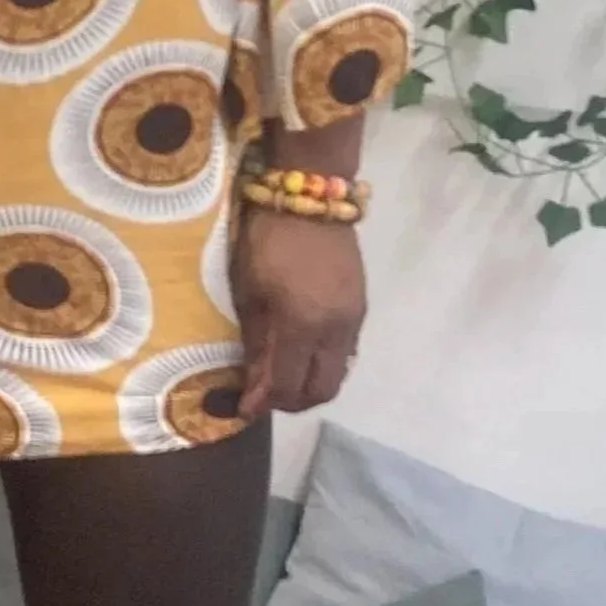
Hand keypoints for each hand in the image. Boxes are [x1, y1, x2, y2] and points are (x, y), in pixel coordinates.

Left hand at [235, 210, 366, 417]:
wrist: (312, 196)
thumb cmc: (267, 239)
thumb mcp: (248, 289)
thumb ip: (255, 340)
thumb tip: (253, 382)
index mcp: (301, 324)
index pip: (287, 385)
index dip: (264, 403)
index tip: (244, 408)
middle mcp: (334, 330)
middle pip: (322, 390)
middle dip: (292, 402)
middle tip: (265, 395)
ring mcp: (353, 319)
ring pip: (337, 373)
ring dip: (310, 383)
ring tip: (282, 373)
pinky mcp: (361, 307)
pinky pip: (345, 352)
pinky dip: (323, 362)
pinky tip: (301, 350)